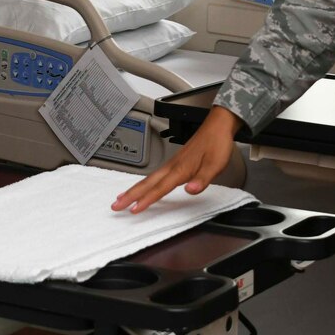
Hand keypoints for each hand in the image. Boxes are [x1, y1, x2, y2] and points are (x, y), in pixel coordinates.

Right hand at [112, 105, 244, 211]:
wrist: (218, 125)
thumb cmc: (217, 143)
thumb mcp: (216, 164)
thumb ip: (202, 179)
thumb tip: (190, 190)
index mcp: (181, 169)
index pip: (160, 188)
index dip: (147, 200)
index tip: (134, 209)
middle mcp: (173, 166)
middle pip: (147, 183)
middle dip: (130, 195)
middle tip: (116, 205)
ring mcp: (172, 163)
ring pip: (148, 179)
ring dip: (134, 189)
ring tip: (122, 197)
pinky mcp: (175, 162)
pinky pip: (155, 175)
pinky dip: (144, 183)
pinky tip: (143, 186)